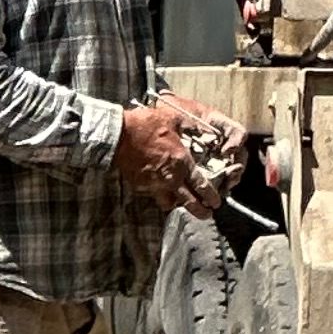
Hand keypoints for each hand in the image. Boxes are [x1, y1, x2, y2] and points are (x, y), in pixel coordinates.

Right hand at [114, 100, 213, 214]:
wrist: (117, 135)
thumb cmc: (145, 125)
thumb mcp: (174, 119)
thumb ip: (191, 127)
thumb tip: (202, 128)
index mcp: (181, 162)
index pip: (201, 186)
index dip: (211, 197)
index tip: (216, 203)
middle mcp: (169, 178)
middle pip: (188, 202)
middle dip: (200, 211)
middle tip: (206, 214)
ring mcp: (153, 184)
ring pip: (169, 203)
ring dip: (177, 203)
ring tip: (181, 200)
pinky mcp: (140, 185)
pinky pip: (153, 195)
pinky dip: (159, 194)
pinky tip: (160, 187)